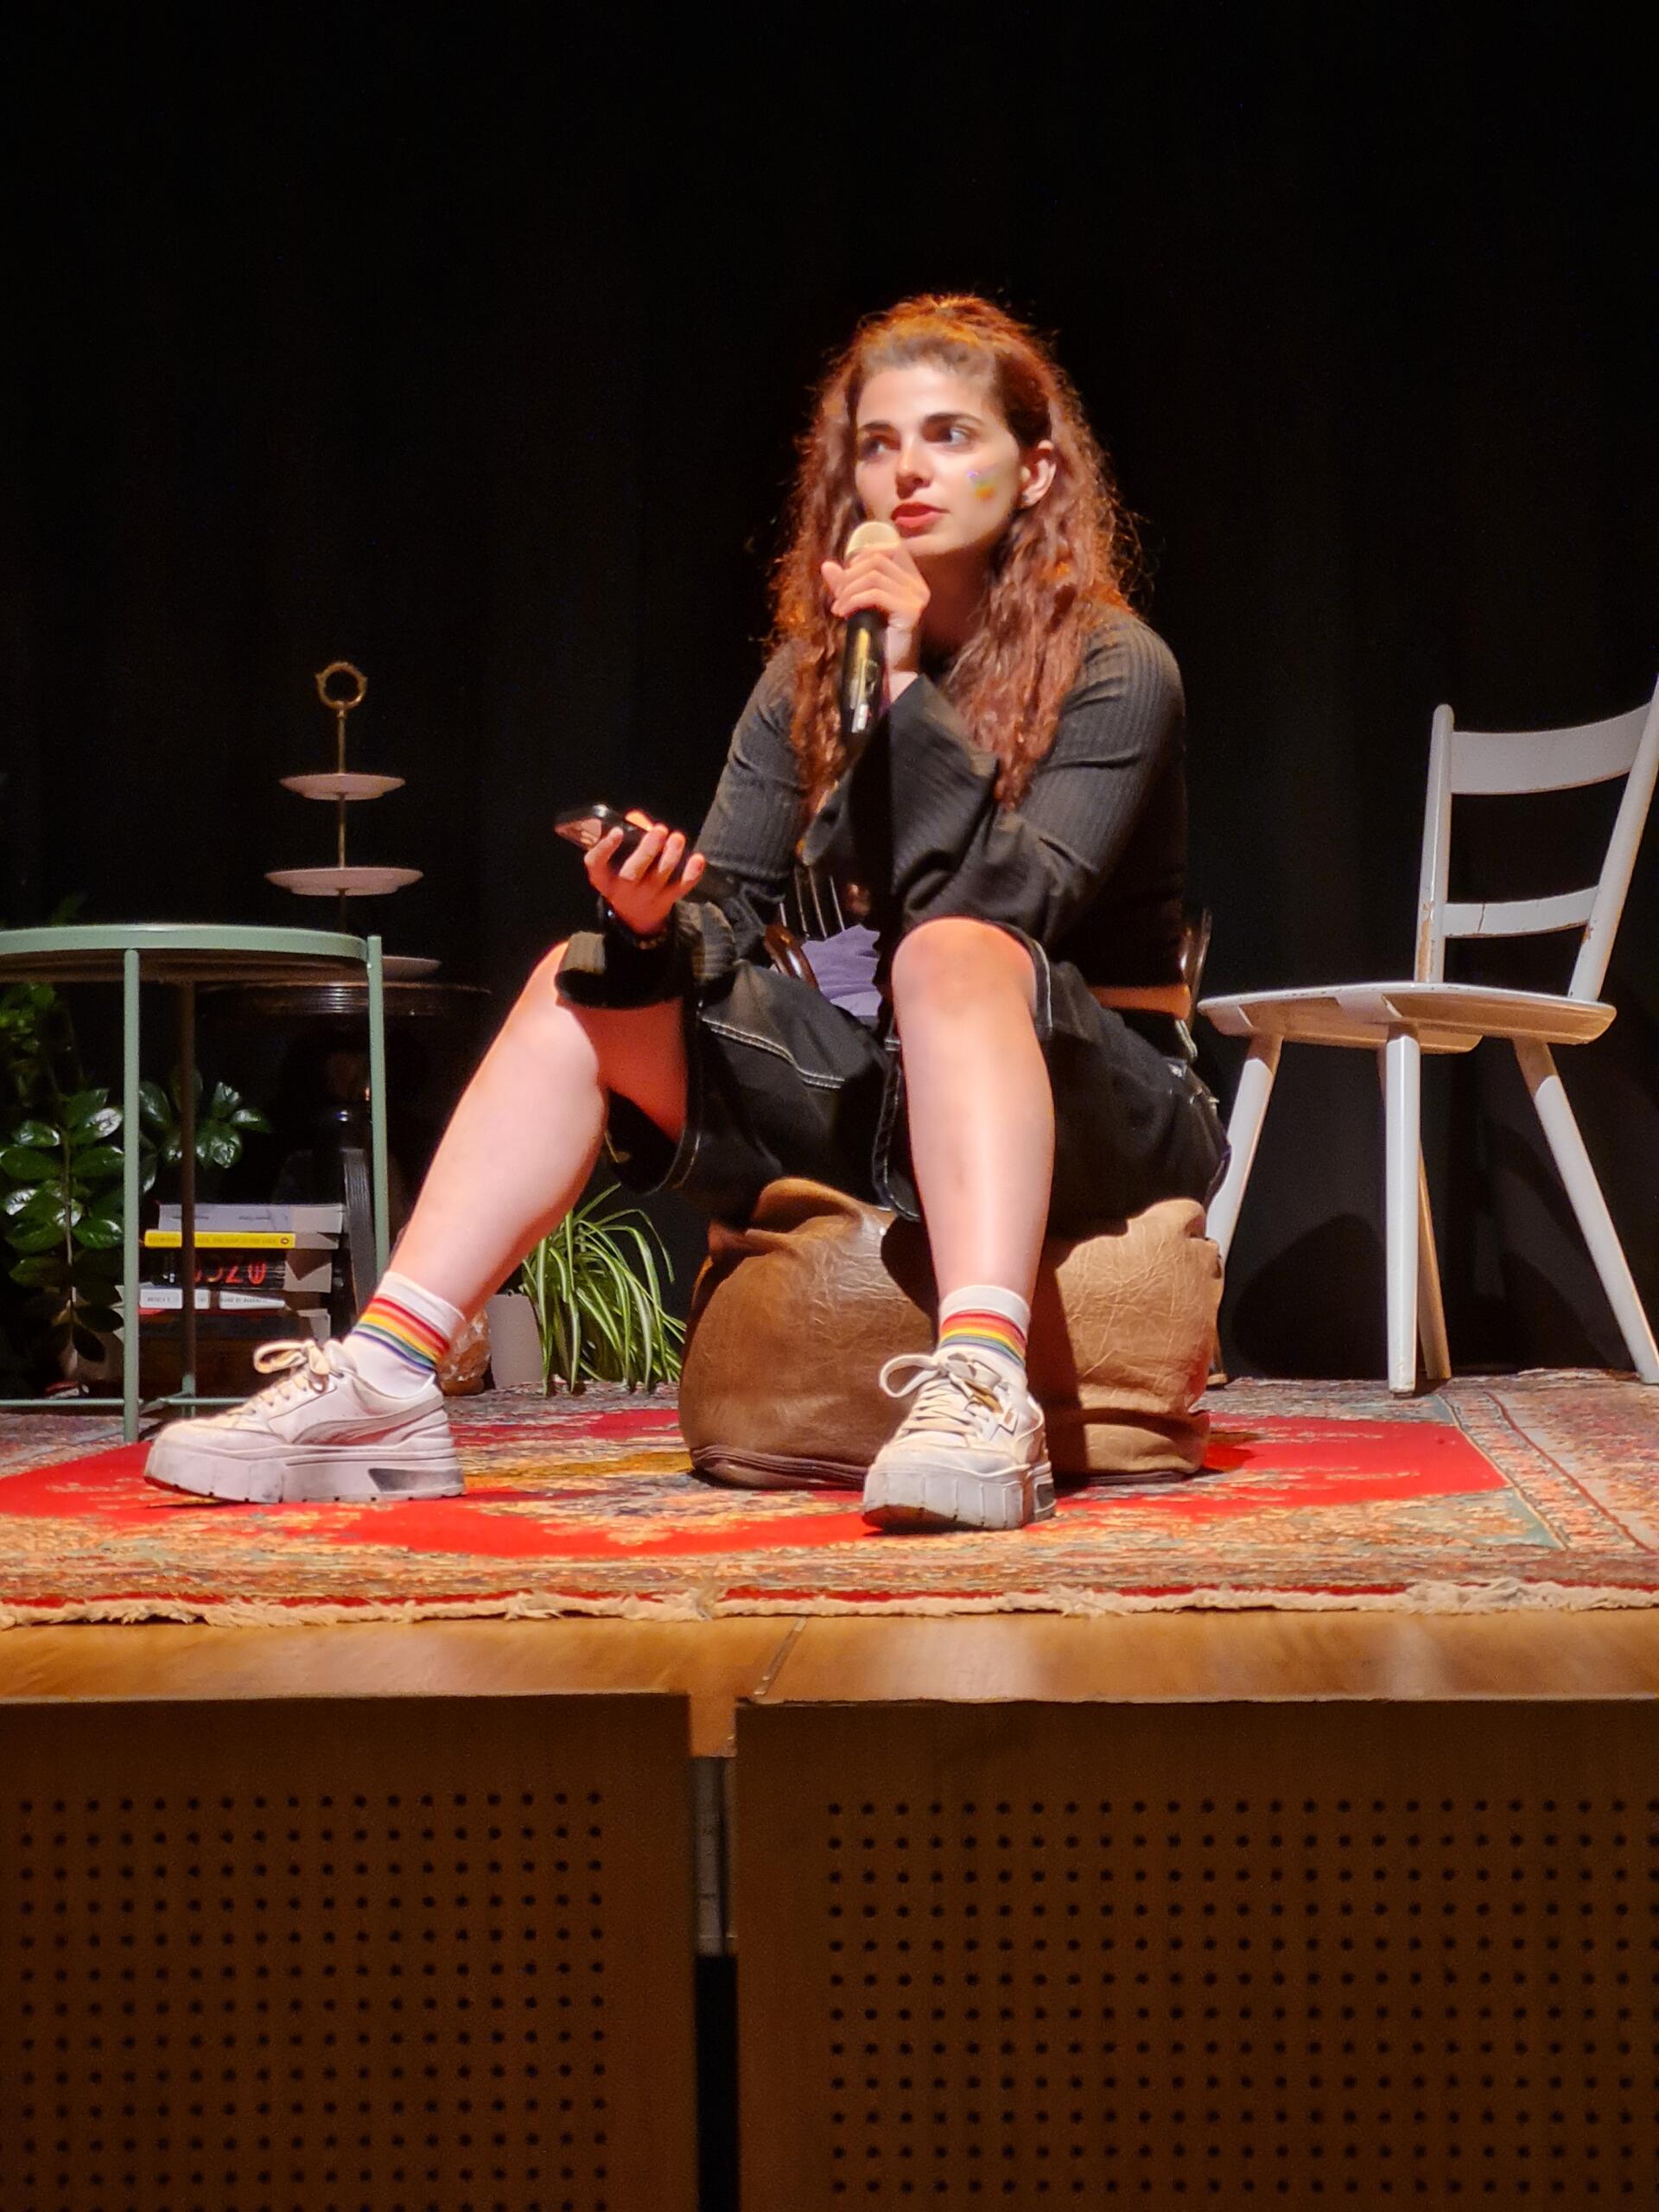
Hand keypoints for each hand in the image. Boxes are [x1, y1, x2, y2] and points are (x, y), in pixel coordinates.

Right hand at [586, 811, 706, 938]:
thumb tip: (637, 819)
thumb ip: (626, 836)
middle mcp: (621, 889)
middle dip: (647, 850)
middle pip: (631, 873)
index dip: (605, 848)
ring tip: (677, 838)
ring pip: (657, 879)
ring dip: (669, 857)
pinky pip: (679, 888)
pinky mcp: (665, 901)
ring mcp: (644, 897)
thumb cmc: (623, 874)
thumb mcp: (613, 860)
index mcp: (602, 876)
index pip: (596, 863)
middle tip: (660, 829)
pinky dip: (691, 874)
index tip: (617, 831)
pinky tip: (697, 859)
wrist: (635, 914)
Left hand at [820, 541, 929, 676]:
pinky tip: (844, 614)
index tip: (847, 574)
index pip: (891, 548)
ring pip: (874, 575)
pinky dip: (854, 600)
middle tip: (837, 597)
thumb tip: (827, 565)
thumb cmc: (876, 642)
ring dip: (849, 589)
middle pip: (878, 559)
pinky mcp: (911, 611)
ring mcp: (917, 598)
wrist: (891, 675)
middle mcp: (918, 586)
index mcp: (912, 580)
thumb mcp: (859, 607)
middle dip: (850, 574)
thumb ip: (846, 585)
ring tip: (839, 608)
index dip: (864, 554)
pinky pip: (876, 593)